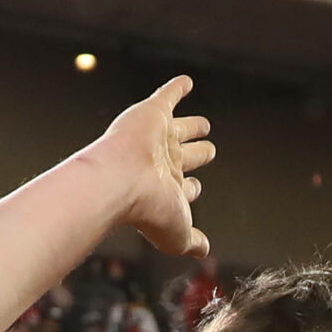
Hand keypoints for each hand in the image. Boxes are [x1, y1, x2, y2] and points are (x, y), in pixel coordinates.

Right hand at [99, 77, 214, 257]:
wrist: (122, 180)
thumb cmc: (148, 211)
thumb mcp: (178, 234)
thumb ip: (192, 241)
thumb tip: (203, 250)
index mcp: (168, 191)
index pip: (184, 189)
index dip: (191, 190)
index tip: (194, 188)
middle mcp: (162, 164)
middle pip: (185, 158)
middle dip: (197, 155)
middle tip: (209, 150)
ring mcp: (157, 139)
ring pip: (181, 130)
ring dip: (193, 127)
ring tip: (205, 125)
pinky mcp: (152, 114)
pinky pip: (167, 96)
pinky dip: (176, 88)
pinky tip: (187, 82)